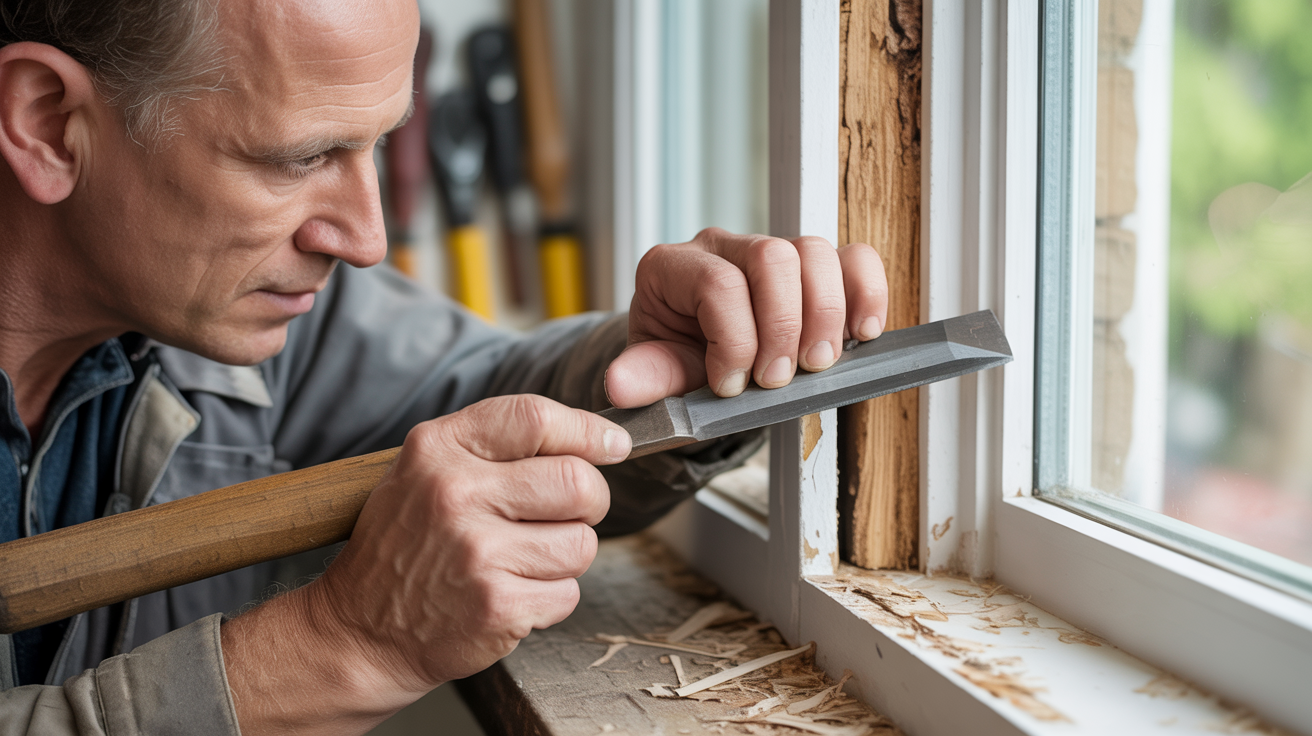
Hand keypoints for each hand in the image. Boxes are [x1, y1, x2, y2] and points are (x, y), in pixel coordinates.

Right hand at [305, 395, 629, 692]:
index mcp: (438, 449)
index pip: (535, 418)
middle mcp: (455, 494)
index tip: (613, 444)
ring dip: (566, 557)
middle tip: (568, 516)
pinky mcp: (496, 606)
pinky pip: (567, 592)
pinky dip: (551, 599)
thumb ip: (497, 446)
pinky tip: (510, 595)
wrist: (358, 632)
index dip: (588, 431)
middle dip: (590, 502)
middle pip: (578, 482)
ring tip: (522, 563)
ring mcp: (476, 552)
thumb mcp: (426, 472)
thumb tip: (597, 439)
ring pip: (582, 543)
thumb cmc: (406, 545)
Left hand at [605, 228, 888, 407]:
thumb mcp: (658, 376)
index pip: (717, 285)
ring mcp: (770, 251)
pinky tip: (862, 332)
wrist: (698, 364)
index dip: (734, 341)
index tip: (732, 386)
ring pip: (812, 252)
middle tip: (778, 379)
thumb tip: (620, 385)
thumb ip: (646, 378)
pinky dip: (864, 292)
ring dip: (824, 315)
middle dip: (782, 327)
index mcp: (672, 266)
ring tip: (816, 364)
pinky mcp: (812, 268)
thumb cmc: (677, 362)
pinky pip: (851, 257)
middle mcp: (721, 247)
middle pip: (770, 257)